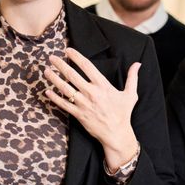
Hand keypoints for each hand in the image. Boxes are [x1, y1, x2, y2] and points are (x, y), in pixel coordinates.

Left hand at [44, 48, 139, 168]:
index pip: (87, 66)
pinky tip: (47, 91)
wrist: (116, 134)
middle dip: (60, 64)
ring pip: (65, 88)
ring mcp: (83, 104)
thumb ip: (132, 77)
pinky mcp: (78, 114)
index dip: (76, 56)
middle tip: (51, 57)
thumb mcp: (130, 94)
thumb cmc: (123, 114)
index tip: (68, 50)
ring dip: (54, 79)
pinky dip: (55, 98)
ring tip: (46, 71)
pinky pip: (63, 104)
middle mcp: (91, 93)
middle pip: (72, 75)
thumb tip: (138, 64)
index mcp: (103, 85)